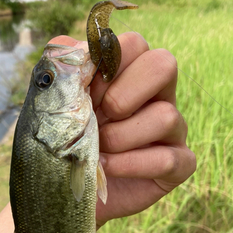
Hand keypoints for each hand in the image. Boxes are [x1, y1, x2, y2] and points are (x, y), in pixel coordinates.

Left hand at [49, 34, 195, 227]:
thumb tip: (71, 46)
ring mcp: (172, 130)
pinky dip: (131, 164)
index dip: (107, 66)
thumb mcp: (54, 105)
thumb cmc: (63, 143)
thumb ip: (63, 72)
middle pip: (164, 64)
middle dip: (123, 94)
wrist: (63, 189)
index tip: (84, 92)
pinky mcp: (178, 164)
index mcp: (130, 74)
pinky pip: (170, 159)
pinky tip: (107, 168)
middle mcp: (157, 96)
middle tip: (99, 117)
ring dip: (121, 136)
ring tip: (98, 150)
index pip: (134, 43)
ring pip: (166, 116)